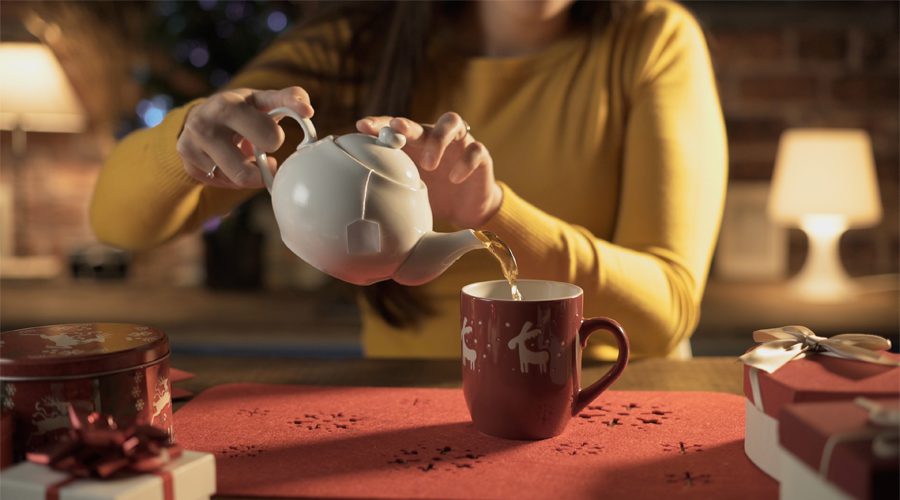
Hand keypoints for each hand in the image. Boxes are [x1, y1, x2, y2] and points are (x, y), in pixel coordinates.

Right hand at [177, 87, 313, 187]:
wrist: (200, 116)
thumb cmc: (241, 109)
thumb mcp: (263, 99)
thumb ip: (289, 98)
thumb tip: (308, 110)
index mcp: (227, 106)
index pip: (265, 136)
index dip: (275, 140)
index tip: (274, 137)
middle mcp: (203, 126)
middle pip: (245, 173)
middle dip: (262, 167)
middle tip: (264, 154)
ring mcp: (191, 147)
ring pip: (236, 181)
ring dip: (250, 174)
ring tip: (249, 159)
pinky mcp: (188, 164)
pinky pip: (222, 185)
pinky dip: (233, 179)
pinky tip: (231, 163)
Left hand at [356, 112, 502, 228]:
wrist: (467, 211)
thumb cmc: (434, 197)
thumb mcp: (409, 191)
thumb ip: (389, 185)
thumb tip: (353, 195)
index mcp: (416, 144)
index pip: (396, 127)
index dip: (380, 124)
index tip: (362, 126)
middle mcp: (437, 138)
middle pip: (422, 122)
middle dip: (407, 125)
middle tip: (396, 130)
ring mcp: (460, 145)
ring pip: (452, 123)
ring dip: (438, 140)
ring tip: (429, 164)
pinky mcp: (481, 157)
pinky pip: (475, 151)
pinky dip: (465, 163)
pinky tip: (455, 178)